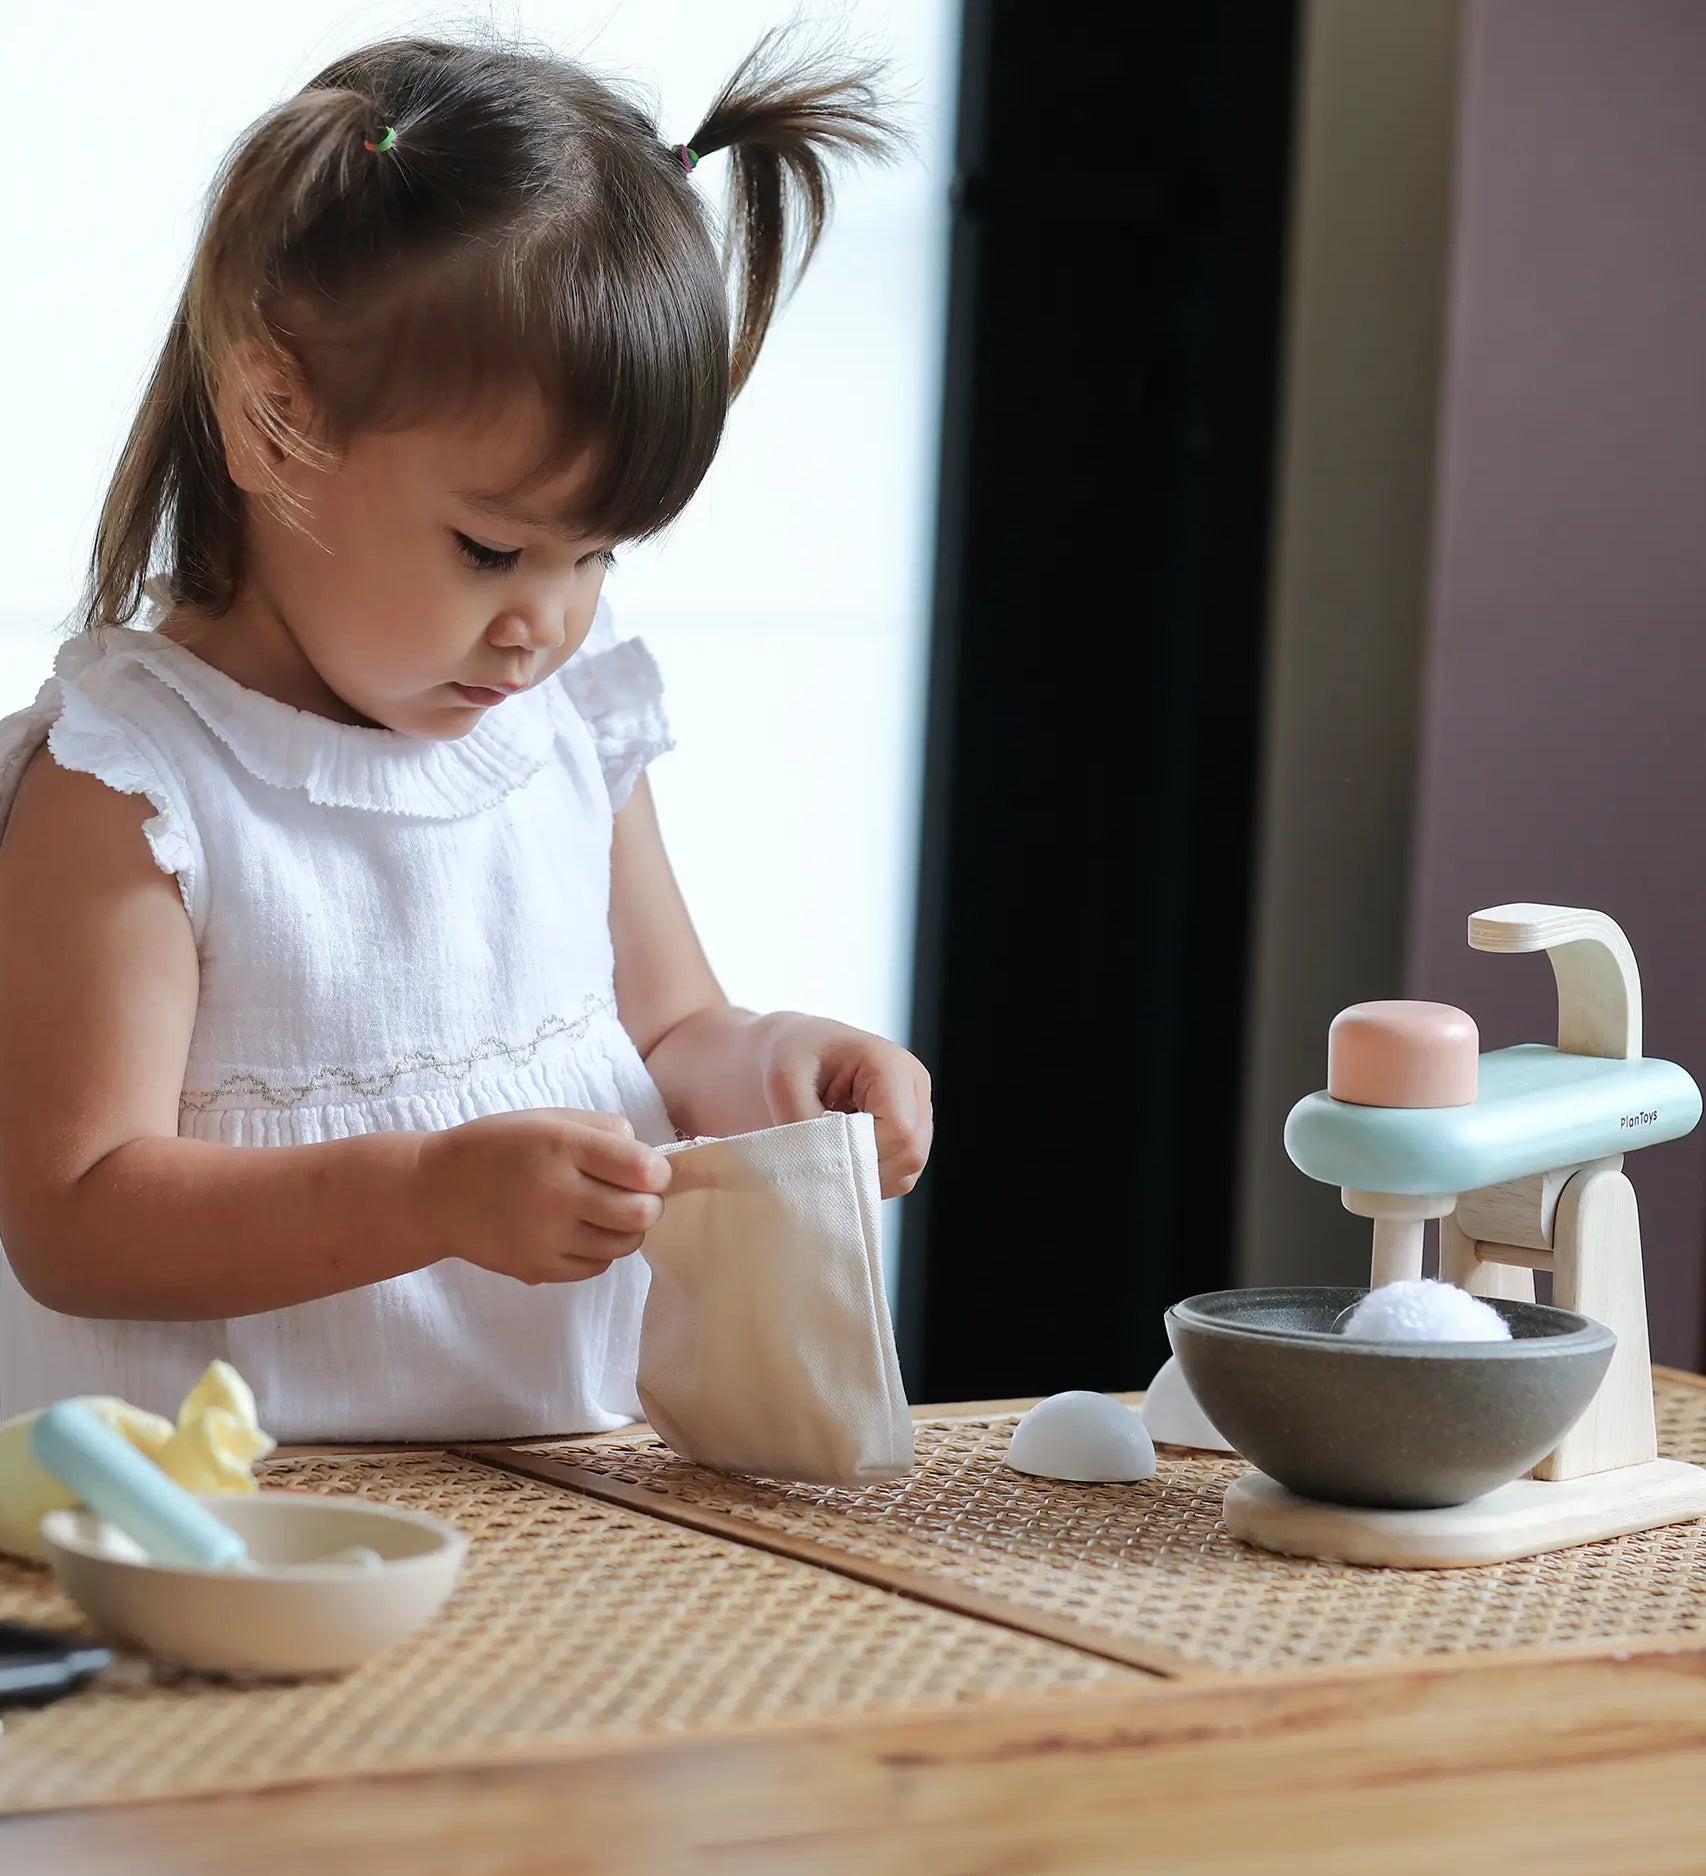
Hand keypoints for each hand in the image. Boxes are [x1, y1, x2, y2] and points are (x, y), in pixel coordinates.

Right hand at [417, 1109, 671, 1284]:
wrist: (435, 1192)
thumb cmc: (499, 1147)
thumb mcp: (549, 1119)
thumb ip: (605, 1130)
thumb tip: (650, 1160)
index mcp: (562, 1146)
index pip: (642, 1169)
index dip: (658, 1172)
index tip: (648, 1170)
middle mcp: (556, 1193)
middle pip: (642, 1214)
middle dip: (649, 1203)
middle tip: (632, 1195)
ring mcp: (546, 1236)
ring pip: (624, 1245)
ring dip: (627, 1229)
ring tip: (604, 1213)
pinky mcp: (537, 1268)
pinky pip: (596, 1266)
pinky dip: (600, 1251)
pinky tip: (580, 1232)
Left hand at [755, 1014, 932, 1198]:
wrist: (792, 1047)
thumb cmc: (790, 1055)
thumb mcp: (783, 1081)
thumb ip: (804, 1126)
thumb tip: (820, 1173)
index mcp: (892, 1065)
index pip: (900, 1132)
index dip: (861, 1155)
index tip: (820, 1151)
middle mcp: (913, 1086)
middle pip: (911, 1155)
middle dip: (863, 1170)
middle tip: (820, 1157)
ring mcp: (915, 1110)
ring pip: (908, 1171)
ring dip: (864, 1176)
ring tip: (828, 1150)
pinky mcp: (907, 1131)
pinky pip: (899, 1174)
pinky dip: (866, 1177)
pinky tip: (840, 1154)